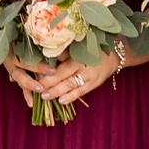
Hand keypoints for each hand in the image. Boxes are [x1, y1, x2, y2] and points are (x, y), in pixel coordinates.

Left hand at [4, 47, 121, 107]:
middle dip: (49, 82)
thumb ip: (64, 51)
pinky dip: (71, 97)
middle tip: (37, 88)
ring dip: (57, 91)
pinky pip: (81, 92)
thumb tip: (45, 54)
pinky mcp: (94, 84)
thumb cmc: (92, 49)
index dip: (47, 69)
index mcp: (77, 54)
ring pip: (70, 85)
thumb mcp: (78, 46)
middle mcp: (83, 65)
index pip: (59, 62)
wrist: (113, 56)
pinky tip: (62, 101)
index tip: (35, 73)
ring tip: (45, 96)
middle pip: (63, 75)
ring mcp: (89, 76)